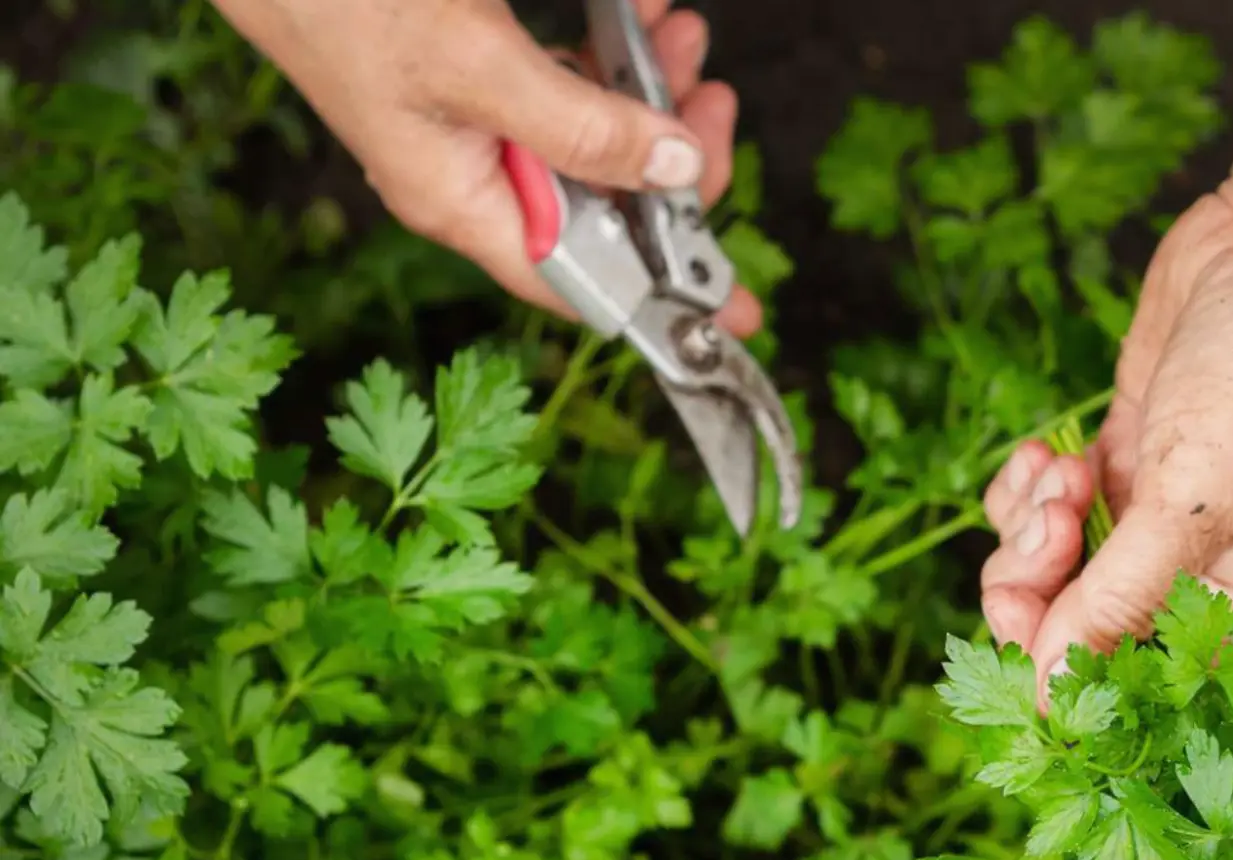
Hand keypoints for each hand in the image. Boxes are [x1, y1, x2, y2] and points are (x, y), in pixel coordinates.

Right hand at [212, 0, 758, 335]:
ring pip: (595, 128)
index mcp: (463, 204)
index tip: (738, 304)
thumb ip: (579, 126)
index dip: (664, 294)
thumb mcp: (476, 69)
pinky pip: (567, 74)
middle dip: (672, 156)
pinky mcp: (479, 64)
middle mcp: (473, 174)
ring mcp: (476, 121)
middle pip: (605, 199)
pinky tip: (640, 13)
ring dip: (650, 88)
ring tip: (680, 37)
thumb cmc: (341, 2)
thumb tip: (670, 167)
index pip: (583, 282)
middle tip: (712, 105)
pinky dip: (611, 48)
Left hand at [979, 185, 1232, 688]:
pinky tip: (1049, 451)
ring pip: (1044, 569)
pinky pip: (1040, 509)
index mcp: (1229, 604)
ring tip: (1063, 471)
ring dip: (1031, 526)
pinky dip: (1029, 487)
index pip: (1129, 680)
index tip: (1031, 623)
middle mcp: (1186, 570)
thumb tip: (1051, 689)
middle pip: (1069, 629)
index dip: (1065, 671)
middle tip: (1050, 524)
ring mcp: (1144, 514)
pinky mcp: (1115, 461)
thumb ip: (1117, 598)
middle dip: (1035, 585)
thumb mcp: (1193, 501)